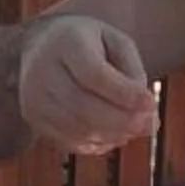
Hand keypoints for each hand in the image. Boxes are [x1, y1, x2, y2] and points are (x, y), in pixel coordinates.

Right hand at [18, 15, 158, 152]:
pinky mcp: (34, 120)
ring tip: (135, 128)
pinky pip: (69, 142)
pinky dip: (98, 144)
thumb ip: (134, 73)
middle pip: (83, 106)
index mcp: (64, 42)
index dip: (124, 93)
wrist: (45, 46)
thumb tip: (147, 113)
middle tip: (150, 124)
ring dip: (113, 135)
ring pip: (77, 128)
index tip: (150, 103)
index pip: (93, 74)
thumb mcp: (117, 43)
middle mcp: (42, 70)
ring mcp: (34, 98)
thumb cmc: (89, 44)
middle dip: (122, 120)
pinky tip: (115, 135)